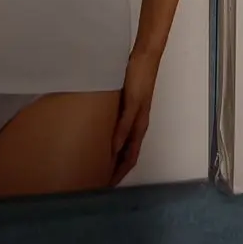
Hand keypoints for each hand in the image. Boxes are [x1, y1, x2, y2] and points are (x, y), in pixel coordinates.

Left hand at [111, 46, 160, 182]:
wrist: (144, 57)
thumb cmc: (139, 79)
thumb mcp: (130, 104)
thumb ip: (123, 126)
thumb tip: (113, 150)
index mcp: (139, 127)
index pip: (130, 158)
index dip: (120, 173)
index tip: (107, 185)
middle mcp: (137, 124)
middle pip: (126, 153)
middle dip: (116, 168)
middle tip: (99, 179)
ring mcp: (133, 115)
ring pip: (123, 143)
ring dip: (113, 155)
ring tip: (98, 163)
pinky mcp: (127, 106)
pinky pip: (119, 130)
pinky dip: (111, 139)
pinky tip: (101, 137)